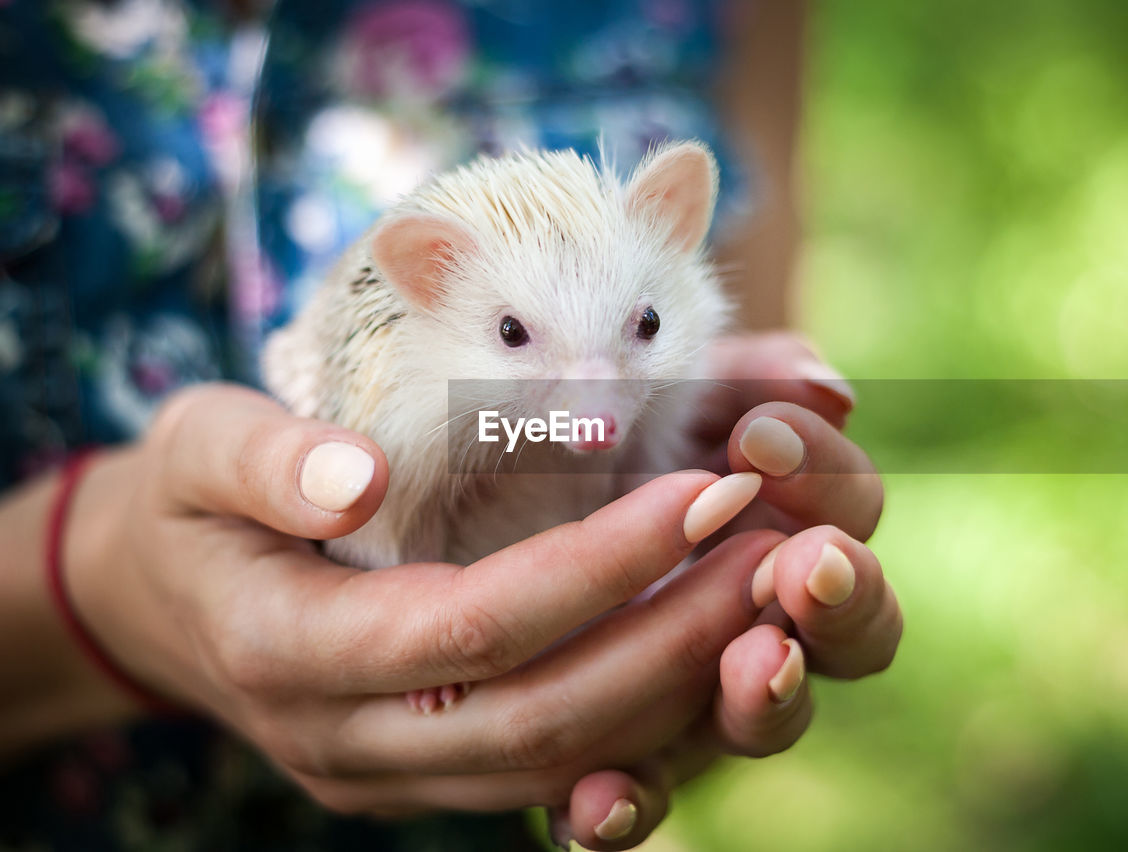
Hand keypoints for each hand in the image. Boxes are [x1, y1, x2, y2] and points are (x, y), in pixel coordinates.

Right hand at [61, 383, 798, 845]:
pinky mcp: (429, 778)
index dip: (598, 566)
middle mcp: (348, 741)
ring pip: (562, 763)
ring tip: (770, 596)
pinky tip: (716, 654)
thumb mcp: (195, 450)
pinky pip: (553, 775)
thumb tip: (357, 478)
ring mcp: (392, 776)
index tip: (702, 490)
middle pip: (541, 715)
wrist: (161, 604)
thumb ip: (264, 461)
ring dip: (679, 689)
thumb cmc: (188, 508)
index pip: (475, 625)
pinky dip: (644, 723)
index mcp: (287, 651)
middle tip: (773, 549)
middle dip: (673, 637)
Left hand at [551, 332, 902, 849]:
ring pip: (754, 725)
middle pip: (855, 637)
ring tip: (756, 661)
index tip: (758, 439)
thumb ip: (737, 382)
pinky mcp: (615, 768)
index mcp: (785, 525)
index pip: (853, 511)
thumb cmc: (591, 444)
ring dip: (764, 696)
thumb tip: (825, 385)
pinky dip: (625, 813)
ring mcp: (698, 706)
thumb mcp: (657, 397)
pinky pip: (636, 808)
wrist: (477, 506)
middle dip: (844, 601)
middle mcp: (763, 624)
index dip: (830, 479)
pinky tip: (595, 806)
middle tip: (812, 563)